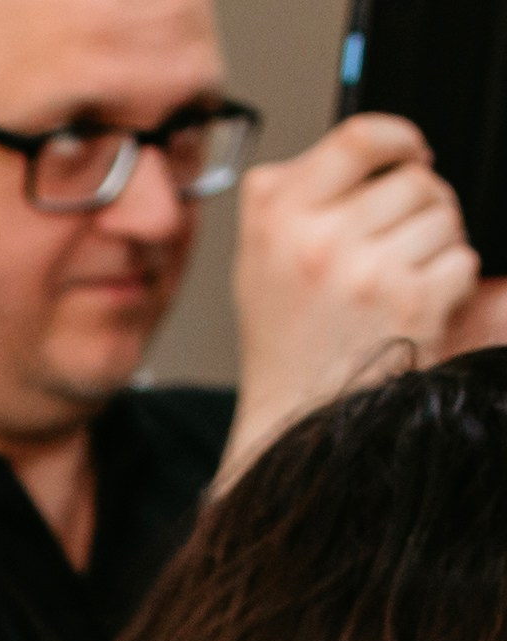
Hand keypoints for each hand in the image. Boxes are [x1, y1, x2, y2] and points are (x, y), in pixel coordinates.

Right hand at [229, 115, 482, 471]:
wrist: (297, 423)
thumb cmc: (285, 344)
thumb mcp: (257, 258)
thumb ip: (286, 195)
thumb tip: (356, 149)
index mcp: (279, 219)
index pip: (358, 139)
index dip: (398, 138)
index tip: (412, 152)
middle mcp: (322, 241)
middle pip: (413, 179)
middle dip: (423, 204)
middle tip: (406, 238)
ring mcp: (369, 273)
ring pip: (443, 216)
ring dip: (439, 242)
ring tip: (408, 276)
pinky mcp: (412, 304)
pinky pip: (462, 259)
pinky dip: (452, 280)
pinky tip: (420, 305)